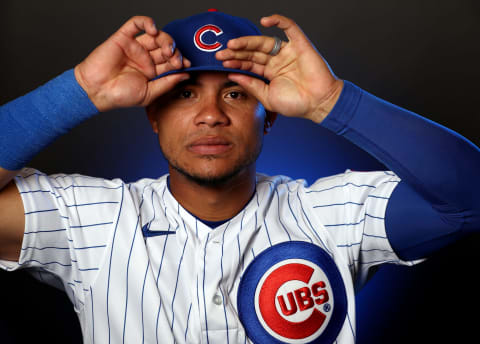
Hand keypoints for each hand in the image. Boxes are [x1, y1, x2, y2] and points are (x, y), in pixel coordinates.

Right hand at [74, 16, 190, 111]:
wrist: (98, 91)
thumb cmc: (120, 95)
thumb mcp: (150, 93)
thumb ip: (168, 83)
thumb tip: (186, 75)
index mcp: (153, 71)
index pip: (171, 61)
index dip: (180, 60)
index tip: (186, 65)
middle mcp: (145, 57)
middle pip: (166, 47)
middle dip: (174, 51)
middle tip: (175, 59)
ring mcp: (135, 47)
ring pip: (156, 35)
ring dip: (166, 39)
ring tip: (166, 49)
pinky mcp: (124, 38)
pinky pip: (136, 24)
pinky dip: (147, 22)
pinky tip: (153, 29)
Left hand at [215, 14, 343, 122]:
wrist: (318, 104)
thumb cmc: (296, 104)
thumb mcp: (267, 97)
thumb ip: (251, 85)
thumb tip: (233, 76)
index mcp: (270, 73)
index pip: (250, 64)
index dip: (236, 62)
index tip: (222, 62)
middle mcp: (277, 61)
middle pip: (253, 52)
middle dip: (237, 52)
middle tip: (222, 53)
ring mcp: (288, 52)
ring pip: (265, 42)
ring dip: (248, 41)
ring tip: (234, 44)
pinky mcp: (300, 45)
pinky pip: (289, 28)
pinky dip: (279, 21)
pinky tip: (265, 21)